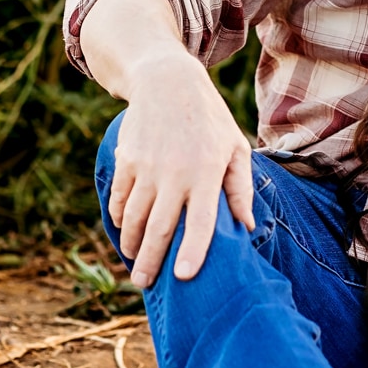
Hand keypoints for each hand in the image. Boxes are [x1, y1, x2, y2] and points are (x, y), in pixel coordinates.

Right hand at [107, 50, 255, 286]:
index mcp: (206, 173)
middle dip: (151, 261)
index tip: (184, 277)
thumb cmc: (210, 120)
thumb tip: (247, 227)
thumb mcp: (235, 148)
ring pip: (134, 217)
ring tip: (135, 262)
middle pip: (159, 228)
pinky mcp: (126, 160)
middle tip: (145, 284)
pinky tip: (125, 230)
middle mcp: (174, 174)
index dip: (192, 251)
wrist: (168, 83)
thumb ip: (240, 189)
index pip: (200, 222)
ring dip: (132, 244)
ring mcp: (146, 167)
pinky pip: (119, 198)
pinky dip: (120, 219)